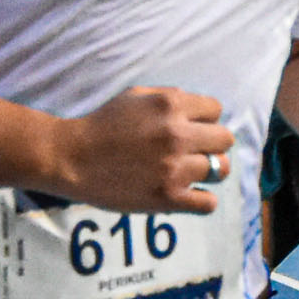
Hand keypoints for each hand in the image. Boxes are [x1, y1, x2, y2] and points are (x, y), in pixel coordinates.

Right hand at [51, 86, 235, 214]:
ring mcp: (174, 167)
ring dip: (208, 171)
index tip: (191, 128)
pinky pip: (208, 202)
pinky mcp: (168, 197)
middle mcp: (177, 134)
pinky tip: (188, 194)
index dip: (204, 119)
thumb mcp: (136, 95)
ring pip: (221, 169)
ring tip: (190, 172)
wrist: (72, 158)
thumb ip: (171, 99)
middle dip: (212, 144)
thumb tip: (202, 111)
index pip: (216, 110)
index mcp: (171, 105)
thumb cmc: (103, 124)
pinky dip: (202, 200)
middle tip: (193, 151)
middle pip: (225, 139)